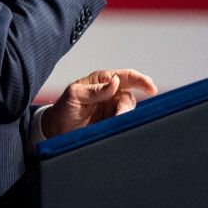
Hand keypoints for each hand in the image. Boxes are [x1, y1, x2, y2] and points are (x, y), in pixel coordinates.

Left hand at [40, 68, 157, 137]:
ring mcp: (112, 109)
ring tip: (113, 123)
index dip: (141, 80)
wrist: (55, 131)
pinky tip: (119, 129)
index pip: (126, 76)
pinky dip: (124, 125)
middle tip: (119, 116)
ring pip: (128, 111)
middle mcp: (111, 93)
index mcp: (102, 81)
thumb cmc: (63, 109)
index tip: (151, 88)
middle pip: (129, 97)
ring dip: (124, 117)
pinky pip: (124, 123)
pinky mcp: (112, 123)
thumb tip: (116, 81)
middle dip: (127, 106)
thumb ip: (95, 90)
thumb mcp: (75, 95)